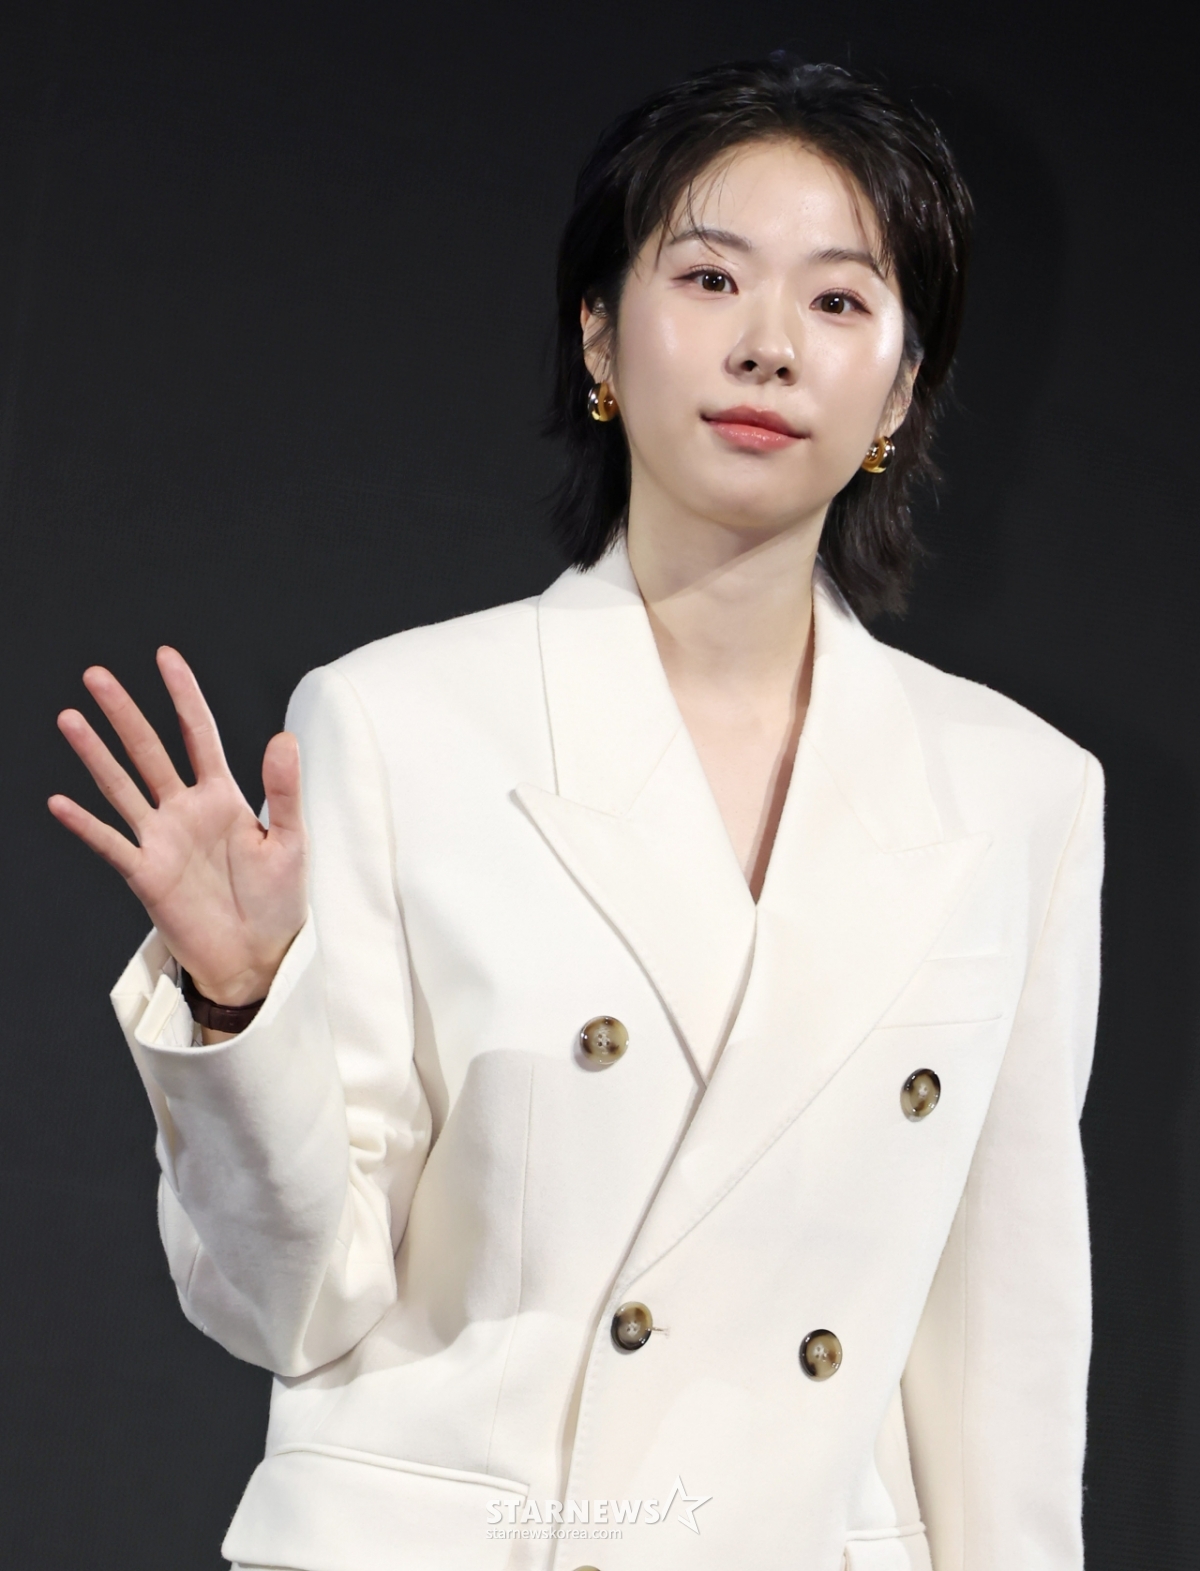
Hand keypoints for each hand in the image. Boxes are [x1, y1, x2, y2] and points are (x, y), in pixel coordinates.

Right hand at [49, 647, 307, 1005]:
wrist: (258, 958)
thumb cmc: (277, 900)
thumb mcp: (291, 841)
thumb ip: (284, 790)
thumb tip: (284, 737)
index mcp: (223, 796)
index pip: (200, 734)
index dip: (183, 695)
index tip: (166, 656)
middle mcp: (186, 810)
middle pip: (149, 750)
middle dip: (124, 713)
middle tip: (96, 675)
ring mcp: (162, 840)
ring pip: (122, 787)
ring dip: (95, 755)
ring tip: (70, 718)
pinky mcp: (146, 875)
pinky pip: (111, 844)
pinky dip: (85, 825)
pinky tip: (59, 802)